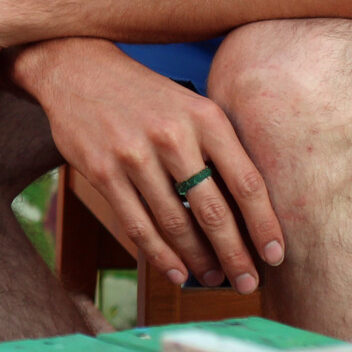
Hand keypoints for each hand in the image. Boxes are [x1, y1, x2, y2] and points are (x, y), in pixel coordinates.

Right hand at [23, 38, 283, 294]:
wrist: (77, 68)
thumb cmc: (144, 95)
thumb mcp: (189, 106)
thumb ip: (217, 148)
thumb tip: (247, 212)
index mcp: (204, 118)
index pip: (246, 183)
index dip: (265, 226)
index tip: (275, 257)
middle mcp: (172, 136)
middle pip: (214, 211)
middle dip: (235, 255)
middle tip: (248, 282)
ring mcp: (133, 155)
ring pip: (175, 223)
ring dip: (199, 260)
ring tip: (214, 279)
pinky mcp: (102, 171)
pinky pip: (137, 224)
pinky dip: (160, 255)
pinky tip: (177, 272)